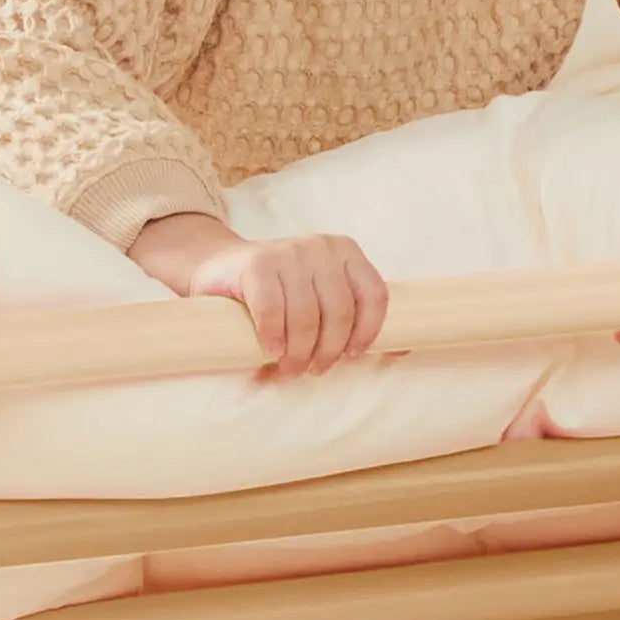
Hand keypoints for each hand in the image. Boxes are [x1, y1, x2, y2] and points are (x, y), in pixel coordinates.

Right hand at [136, 218, 387, 376]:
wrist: (219, 267)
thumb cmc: (279, 290)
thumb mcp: (317, 293)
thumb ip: (350, 313)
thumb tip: (399, 352)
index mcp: (346, 252)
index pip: (374, 294)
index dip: (369, 331)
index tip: (353, 356)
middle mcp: (321, 248)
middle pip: (340, 311)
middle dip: (328, 350)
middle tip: (313, 370)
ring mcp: (289, 252)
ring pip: (307, 315)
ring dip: (299, 352)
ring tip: (290, 369)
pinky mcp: (257, 265)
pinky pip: (272, 310)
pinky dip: (274, 337)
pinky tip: (270, 351)